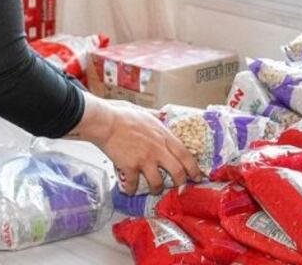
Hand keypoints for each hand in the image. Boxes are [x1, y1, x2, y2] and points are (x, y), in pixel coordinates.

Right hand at [71, 95, 201, 194]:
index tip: (197, 176)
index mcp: (163, 135)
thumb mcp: (144, 111)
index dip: (194, 168)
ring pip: (158, 183)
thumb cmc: (121, 114)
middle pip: (177, 172)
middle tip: (180, 189)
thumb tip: (161, 114)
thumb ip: (155, 115)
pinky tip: (130, 190)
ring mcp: (145, 159)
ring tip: (154, 190)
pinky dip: (132, 189)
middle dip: (181, 183)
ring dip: (157, 189)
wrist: (105, 122)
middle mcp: (158, 149)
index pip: (185, 155)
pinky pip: (134, 184)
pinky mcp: (130, 167)